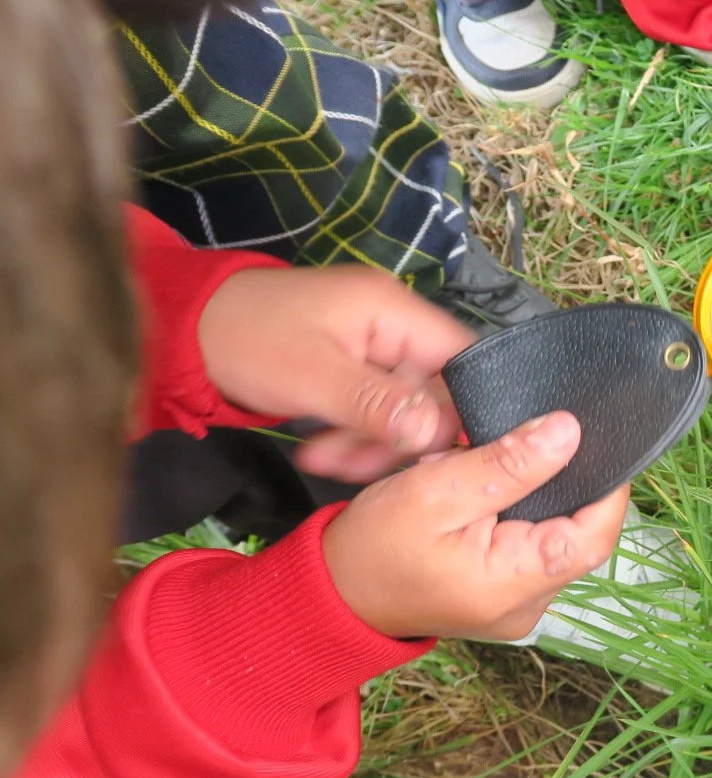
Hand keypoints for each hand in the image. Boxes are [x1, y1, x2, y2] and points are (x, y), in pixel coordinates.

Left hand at [198, 266, 474, 481]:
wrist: (184, 332)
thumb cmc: (245, 341)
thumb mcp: (310, 376)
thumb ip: (374, 403)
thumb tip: (433, 431)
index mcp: (393, 310)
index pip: (461, 358)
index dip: (461, 407)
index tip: (441, 453)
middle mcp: (393, 324)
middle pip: (432, 389)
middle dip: (402, 434)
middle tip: (360, 467)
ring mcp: (374, 346)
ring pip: (404, 406)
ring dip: (372, 442)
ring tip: (326, 463)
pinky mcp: (354, 368)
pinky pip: (376, 408)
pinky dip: (354, 435)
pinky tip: (322, 452)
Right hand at [322, 411, 627, 639]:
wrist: (332, 593)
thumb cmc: (370, 549)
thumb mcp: (435, 491)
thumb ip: (505, 465)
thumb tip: (567, 433)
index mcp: (513, 586)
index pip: (595, 535)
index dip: (604, 486)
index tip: (592, 441)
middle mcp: (526, 605)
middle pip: (577, 532)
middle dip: (553, 484)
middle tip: (508, 453)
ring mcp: (517, 604)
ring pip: (552, 534)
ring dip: (529, 496)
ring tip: (480, 474)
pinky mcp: (504, 594)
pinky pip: (530, 545)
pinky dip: (512, 514)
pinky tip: (478, 496)